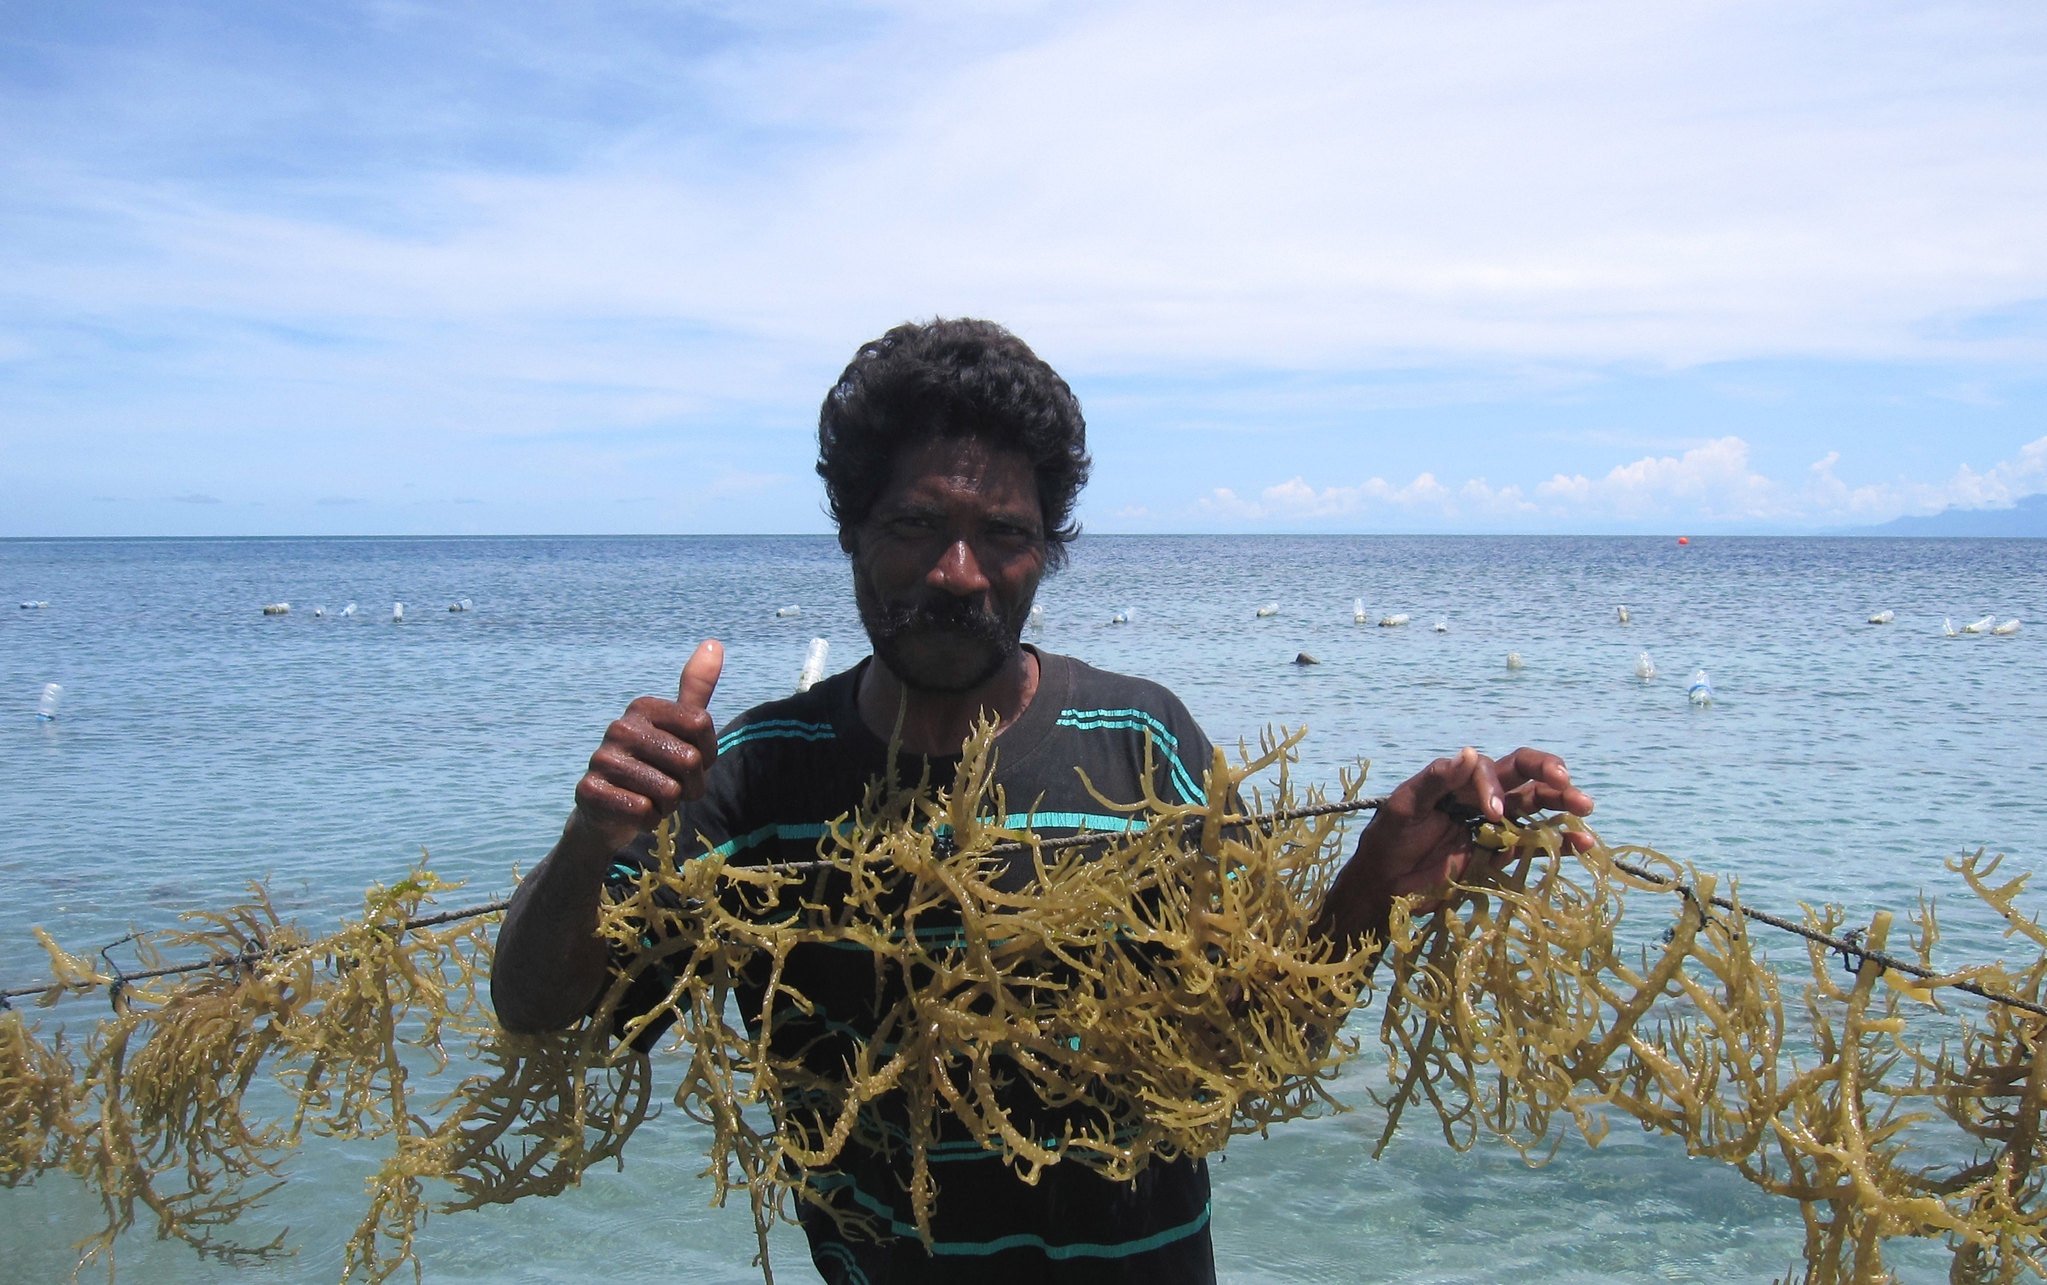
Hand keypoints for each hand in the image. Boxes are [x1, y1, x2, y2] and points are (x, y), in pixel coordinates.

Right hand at [571, 640, 723, 853]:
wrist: (609, 811)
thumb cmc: (653, 767)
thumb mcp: (678, 728)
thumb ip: (696, 689)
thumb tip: (714, 642)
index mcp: (643, 706)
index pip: (701, 725)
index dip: (706, 754)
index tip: (690, 762)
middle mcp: (619, 727)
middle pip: (689, 760)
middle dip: (691, 786)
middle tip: (672, 789)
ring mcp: (601, 758)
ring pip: (669, 791)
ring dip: (669, 806)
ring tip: (651, 799)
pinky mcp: (589, 791)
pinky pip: (644, 811)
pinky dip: (648, 820)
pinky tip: (634, 813)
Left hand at [1353, 746, 1594, 913]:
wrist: (1385, 886)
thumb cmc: (1388, 840)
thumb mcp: (1404, 807)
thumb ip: (1435, 780)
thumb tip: (1470, 752)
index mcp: (1459, 779)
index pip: (1491, 769)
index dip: (1495, 785)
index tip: (1491, 813)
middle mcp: (1481, 797)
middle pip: (1524, 777)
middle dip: (1549, 776)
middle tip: (1568, 783)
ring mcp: (1494, 826)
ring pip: (1535, 807)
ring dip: (1561, 804)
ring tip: (1585, 808)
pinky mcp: (1499, 855)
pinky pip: (1535, 844)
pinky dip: (1560, 843)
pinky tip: (1584, 844)